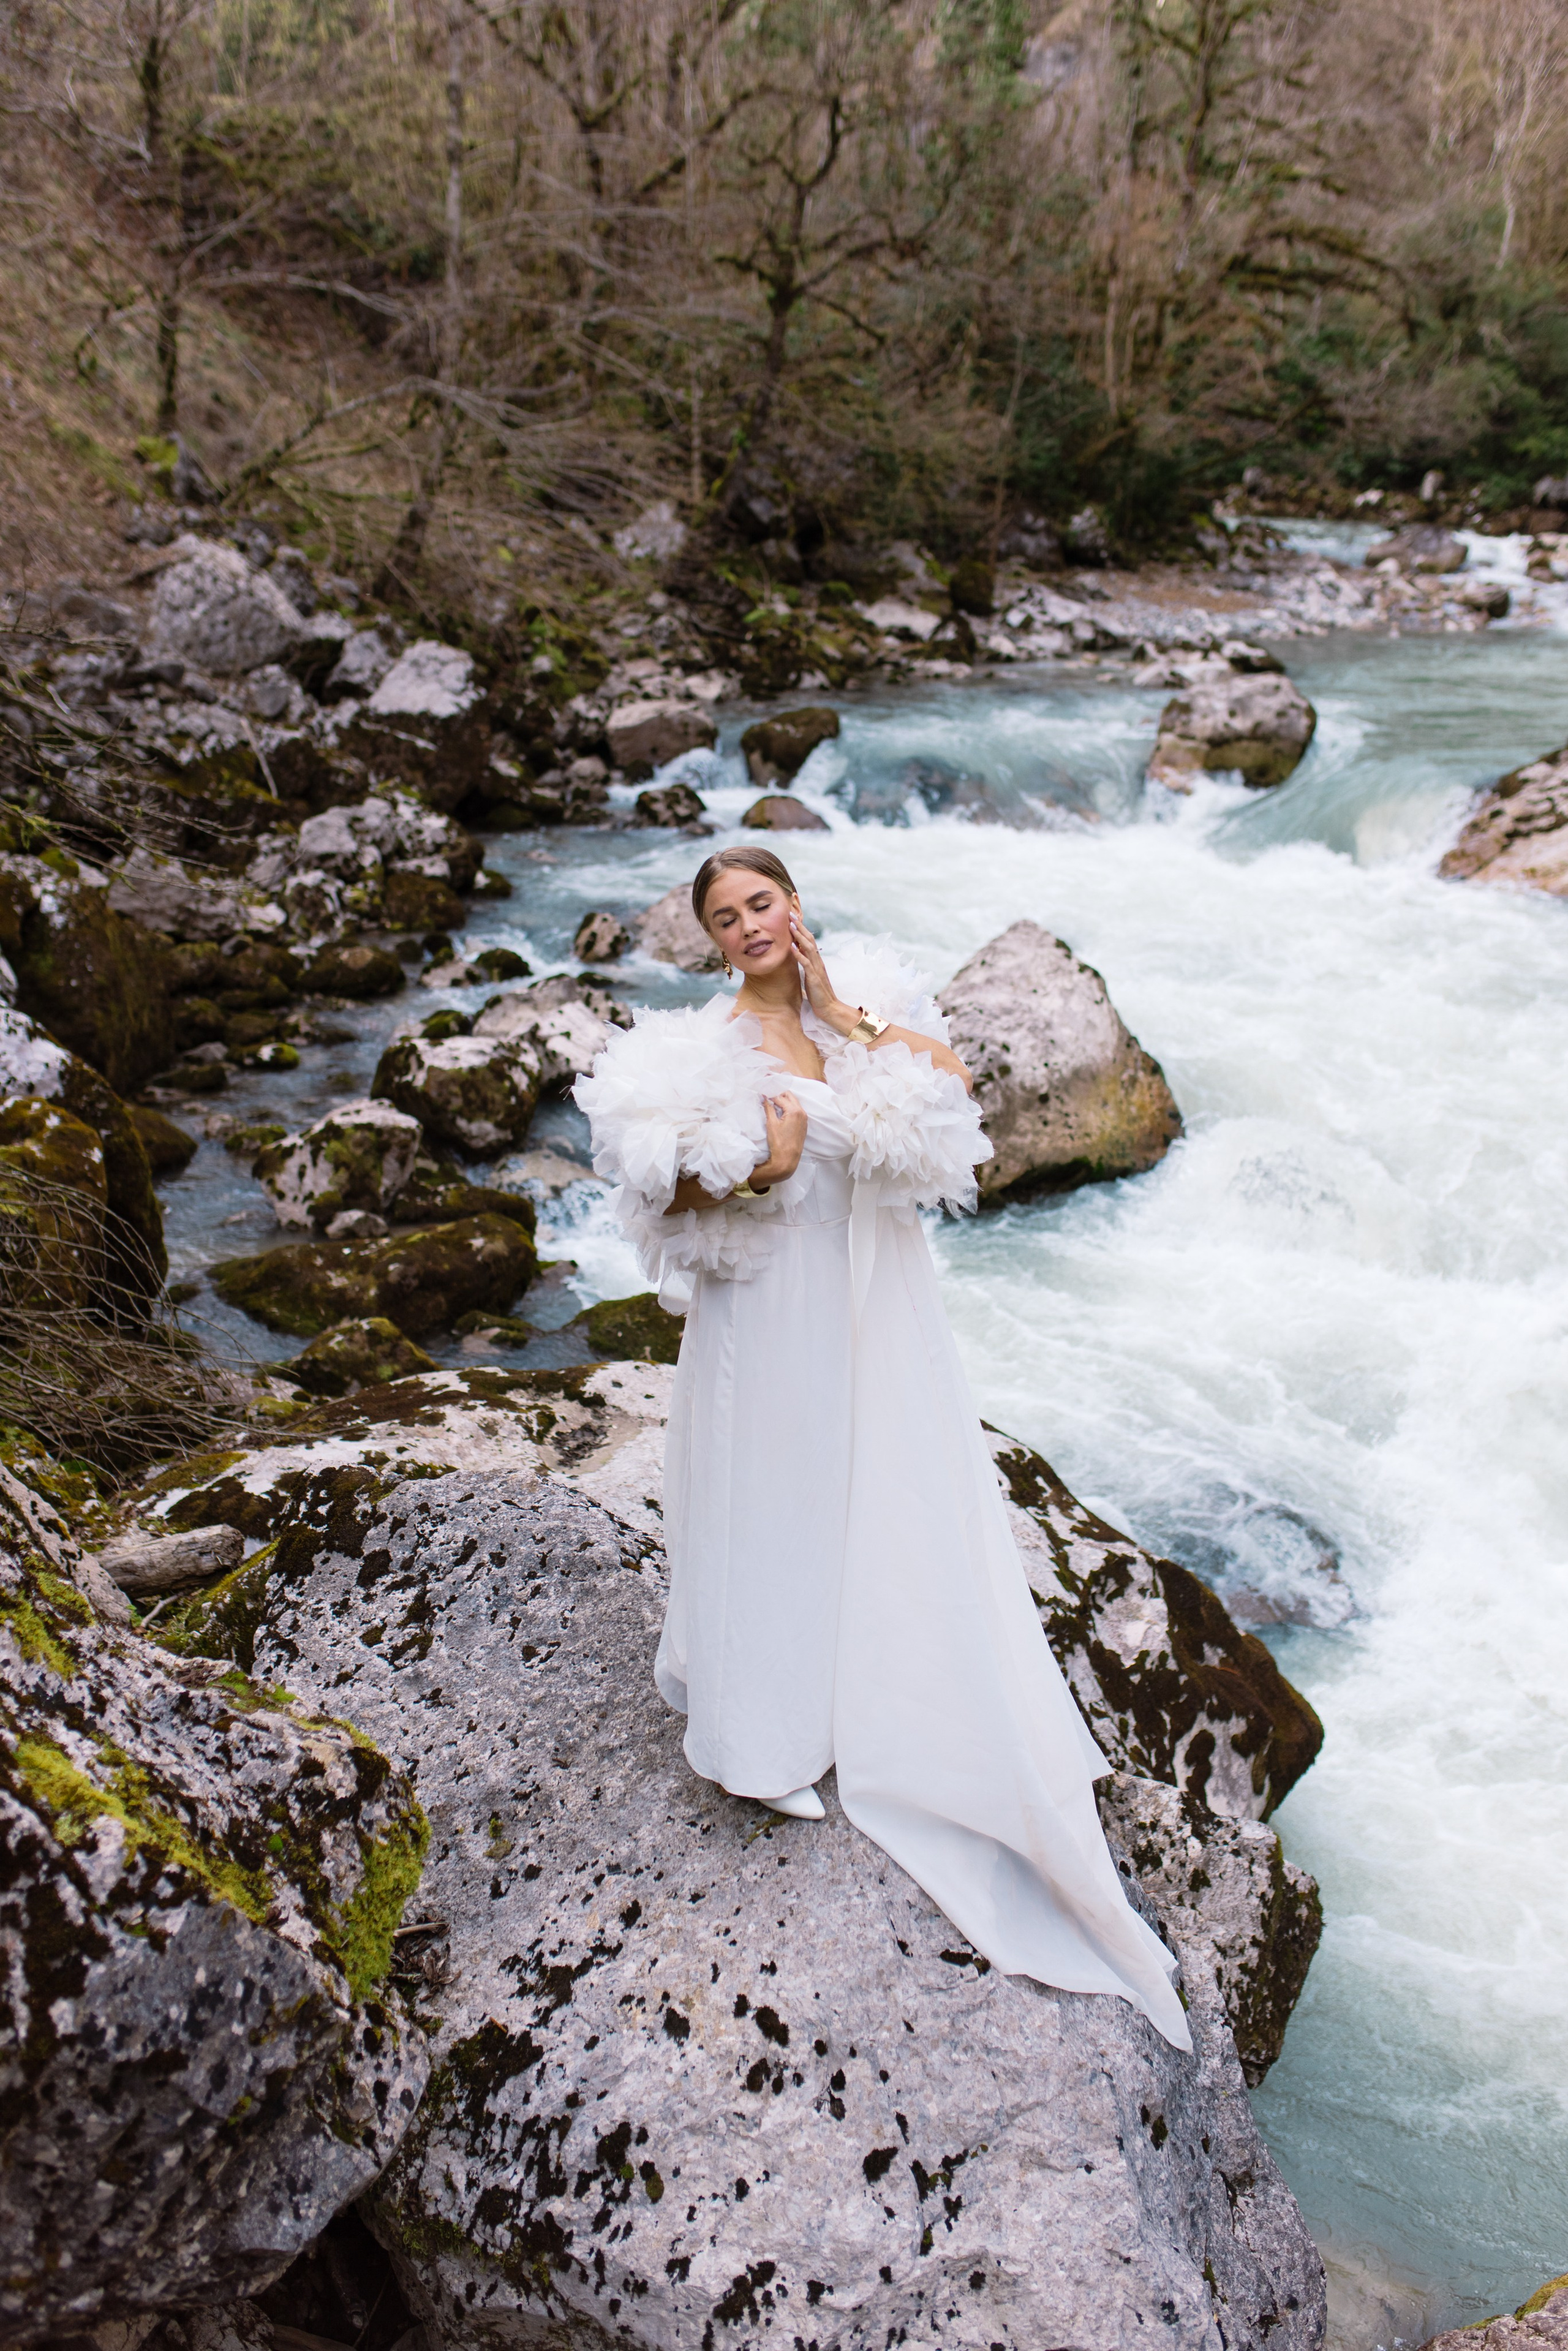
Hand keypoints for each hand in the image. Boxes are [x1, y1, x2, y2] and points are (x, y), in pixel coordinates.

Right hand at [749, 1090, 807, 1185]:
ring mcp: (804, 1118)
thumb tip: (765, 1097)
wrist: (787, 1159)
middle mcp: (802, 1112)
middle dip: (778, 1093)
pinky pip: (796, 1110)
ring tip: (772, 1100)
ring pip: (793, 1102)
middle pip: (789, 1096)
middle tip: (767, 1093)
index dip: (770, 1093)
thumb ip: (769, 1108)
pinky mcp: (803, 1124)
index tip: (763, 1090)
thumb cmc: (779, 1143)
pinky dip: (788, 1107)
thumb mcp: (771, 1124)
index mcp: (794, 1110)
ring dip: (784, 1100)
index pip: (780, 1097)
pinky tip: (780, 1109)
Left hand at [788, 911, 858, 1034]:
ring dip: (799, 936)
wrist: (829, 1008)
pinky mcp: (814, 977)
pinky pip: (805, 963)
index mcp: (816, 961)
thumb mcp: (811, 977)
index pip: (809, 941)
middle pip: (809, 940)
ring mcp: (816, 969)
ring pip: (808, 948)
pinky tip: (792, 947)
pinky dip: (798, 954)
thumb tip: (798, 960)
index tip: (792, 919)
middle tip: (790, 914)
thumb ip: (806, 967)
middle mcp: (817, 962)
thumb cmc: (819, 995)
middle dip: (799, 927)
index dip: (801, 929)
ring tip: (790, 926)